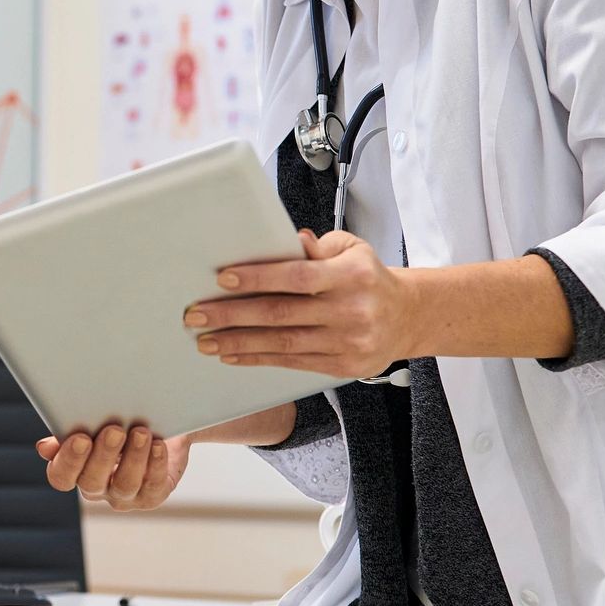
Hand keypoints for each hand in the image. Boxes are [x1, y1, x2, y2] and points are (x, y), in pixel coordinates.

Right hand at [35, 424, 189, 509]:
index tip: (79, 437)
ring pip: (124, 485)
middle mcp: (97, 487)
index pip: (61, 476)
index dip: (67, 461)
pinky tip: (158, 445)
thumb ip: (70, 430)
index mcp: (75, 468)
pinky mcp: (152, 495)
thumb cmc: (122, 421)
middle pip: (92, 482)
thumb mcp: (95, 420)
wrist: (162, 427)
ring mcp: (124, 495)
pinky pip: (153, 486)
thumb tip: (44, 448)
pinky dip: (156, 464)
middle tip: (114, 429)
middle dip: (103, 456)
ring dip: (134, 457)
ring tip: (141, 431)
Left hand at [187, 229, 416, 378]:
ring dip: (238, 342)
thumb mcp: (352, 250)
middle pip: (282, 313)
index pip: (297, 276)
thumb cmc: (368, 278)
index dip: (259, 277)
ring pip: (283, 343)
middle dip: (233, 315)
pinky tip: (234, 355)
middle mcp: (350, 310)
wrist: (407, 317)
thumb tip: (291, 240)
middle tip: (197, 315)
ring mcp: (347, 342)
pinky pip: (292, 362)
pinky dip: (259, 358)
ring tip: (206, 340)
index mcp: (351, 275)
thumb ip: (319, 247)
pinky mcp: (342, 365)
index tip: (223, 278)